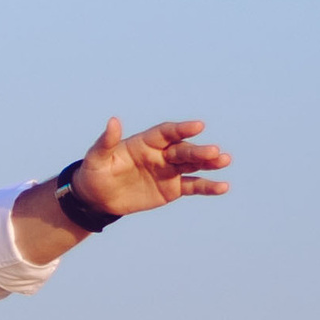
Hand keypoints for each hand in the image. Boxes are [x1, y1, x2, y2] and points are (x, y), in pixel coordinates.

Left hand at [71, 115, 231, 216]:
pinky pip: (193, 186)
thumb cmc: (95, 173)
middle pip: (183, 149)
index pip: (167, 132)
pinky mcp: (173, 188)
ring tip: (225, 160)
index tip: (198, 126)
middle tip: (215, 152)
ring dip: (209, 163)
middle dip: (199, 151)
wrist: (98, 198)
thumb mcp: (96, 158)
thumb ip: (106, 141)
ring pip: (193, 164)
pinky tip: (223, 187)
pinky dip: (208, 186)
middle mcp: (161, 154)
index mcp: (145, 142)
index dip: (182, 129)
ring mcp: (169, 170)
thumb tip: (113, 121)